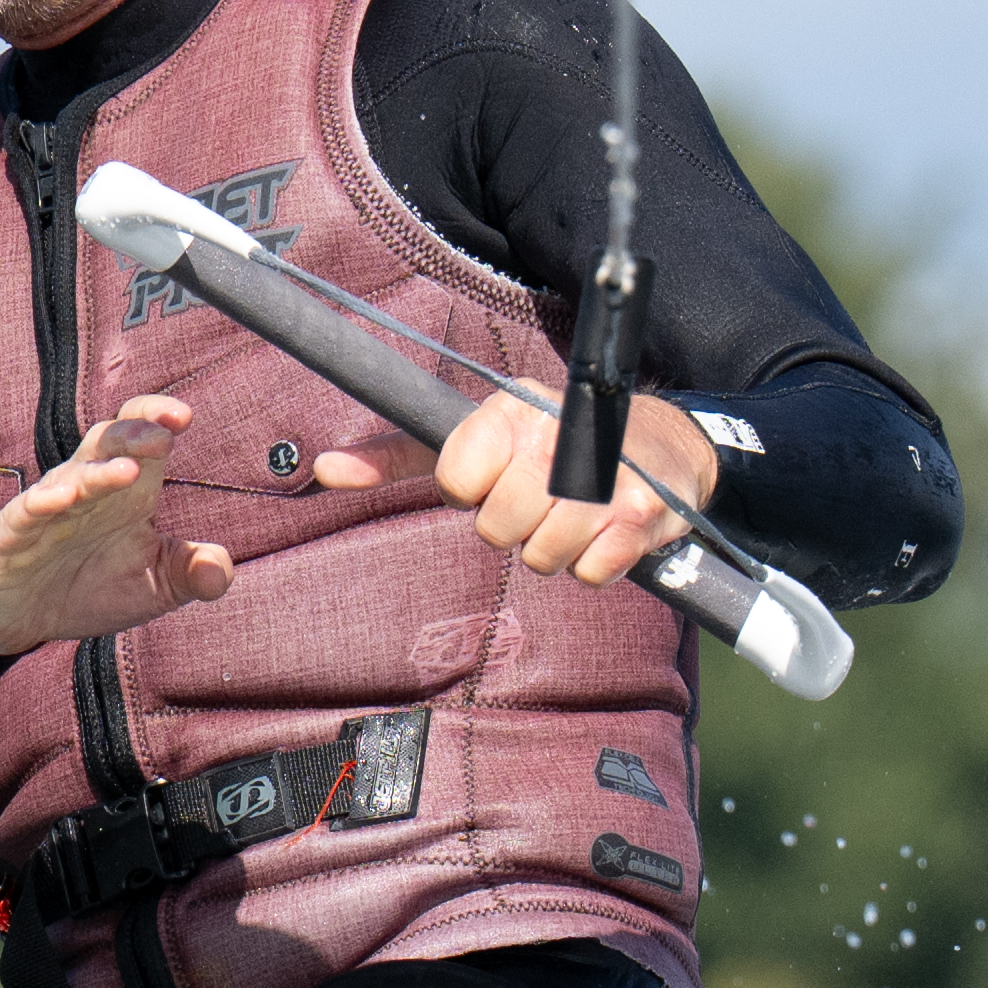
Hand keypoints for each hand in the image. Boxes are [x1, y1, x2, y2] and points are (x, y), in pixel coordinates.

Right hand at [0, 396, 243, 659]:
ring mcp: (48, 510)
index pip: (140, 437)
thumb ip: (190, 573)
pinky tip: (63, 498)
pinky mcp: (12, 535)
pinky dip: (44, 502)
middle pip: (106, 444)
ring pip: (72, 477)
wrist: (19, 617)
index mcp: (125, 492)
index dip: (157, 419)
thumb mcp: (152, 587)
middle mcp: (87, 490)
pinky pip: (27, 512)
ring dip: (99, 473)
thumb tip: (220, 570)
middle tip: (162, 437)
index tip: (184, 418)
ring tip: (127, 472)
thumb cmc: (89, 587)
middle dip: (133, 435)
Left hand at [303, 385, 713, 588]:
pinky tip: (606, 530)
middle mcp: (556, 438)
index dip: (470, 491)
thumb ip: (399, 456)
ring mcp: (603, 481)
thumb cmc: (549, 445)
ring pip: (540, 558)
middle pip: (495, 528)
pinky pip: (589, 575)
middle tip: (539, 498)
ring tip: (574, 513)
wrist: (665, 442)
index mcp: (511, 412)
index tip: (495, 476)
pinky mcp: (641, 518)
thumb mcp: (477, 438)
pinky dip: (595, 565)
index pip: (455, 480)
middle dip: (513, 526)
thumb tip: (321, 471)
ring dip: (555, 549)